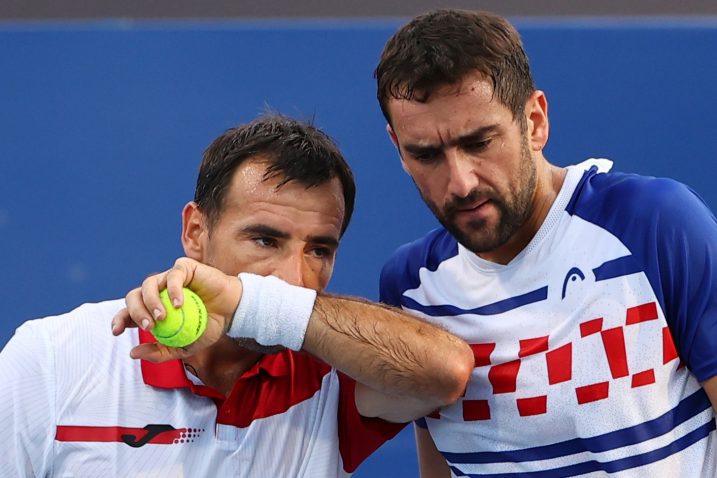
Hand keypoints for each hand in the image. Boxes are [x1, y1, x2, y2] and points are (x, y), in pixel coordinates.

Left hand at [111, 257, 242, 361]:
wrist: (232, 312)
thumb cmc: (208, 326)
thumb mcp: (183, 346)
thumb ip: (160, 352)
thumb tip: (132, 353)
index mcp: (153, 309)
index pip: (129, 312)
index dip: (119, 319)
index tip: (117, 332)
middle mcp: (157, 292)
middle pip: (133, 296)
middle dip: (135, 312)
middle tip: (150, 326)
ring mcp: (169, 279)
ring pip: (148, 284)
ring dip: (151, 302)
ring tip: (162, 318)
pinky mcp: (184, 268)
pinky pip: (172, 276)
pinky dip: (173, 290)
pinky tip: (180, 304)